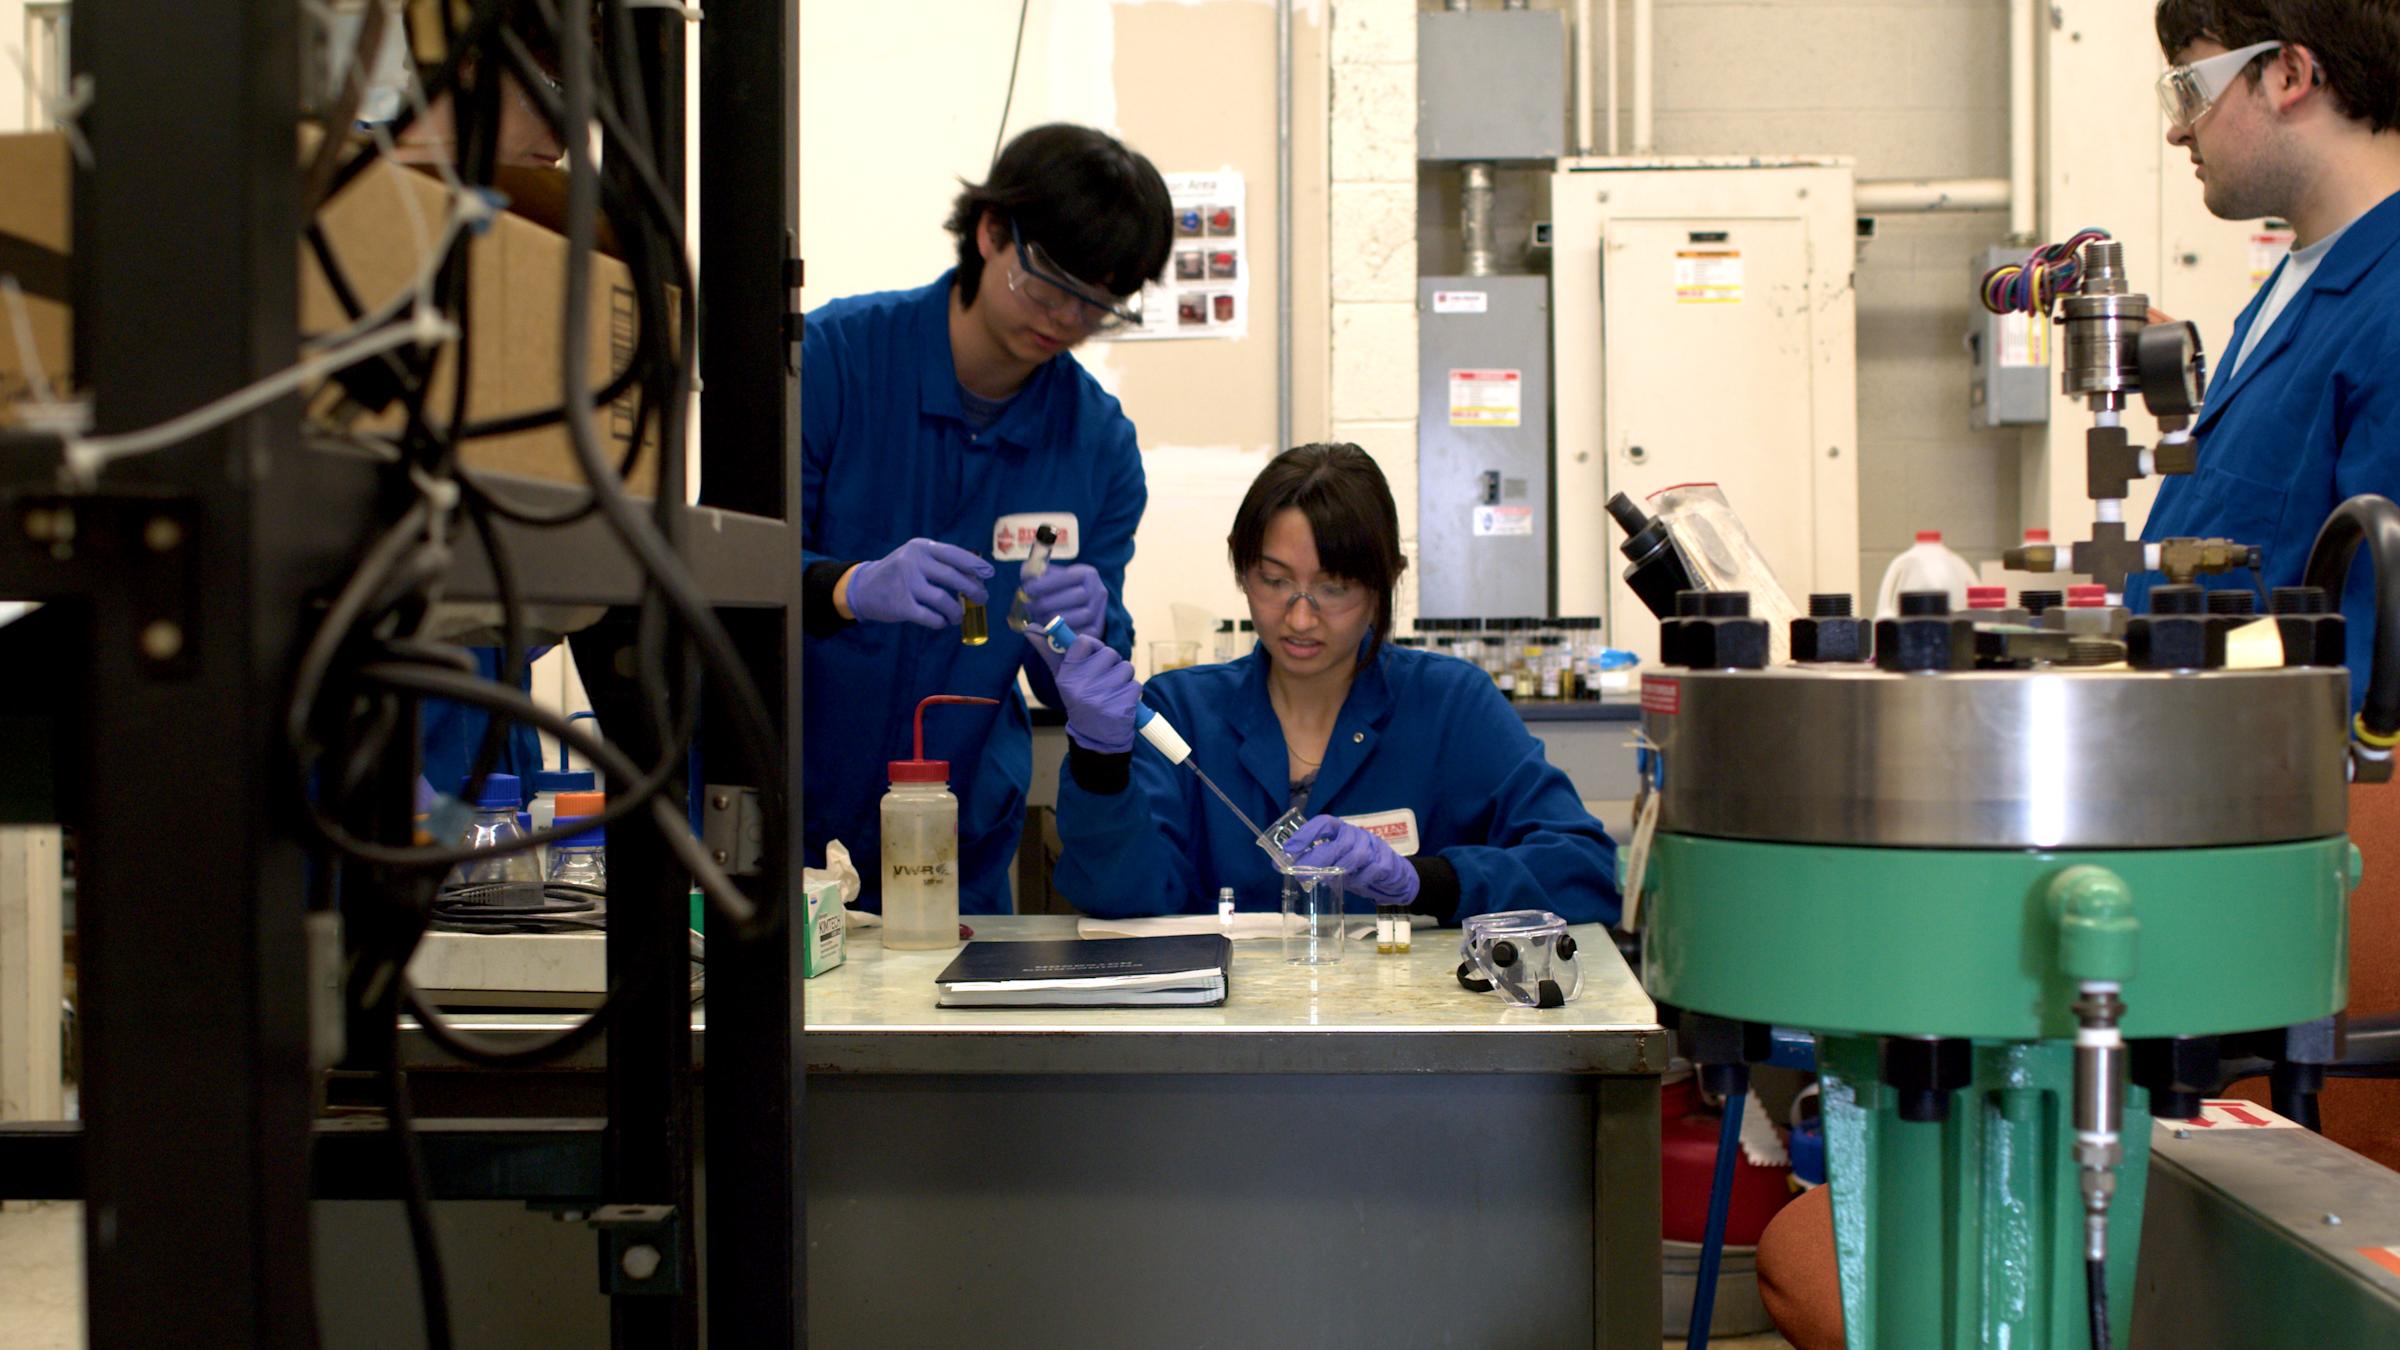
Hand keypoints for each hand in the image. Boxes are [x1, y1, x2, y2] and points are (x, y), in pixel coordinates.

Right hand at [841, 539, 991, 627]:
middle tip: (982, 599)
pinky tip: (942, 621)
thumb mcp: (915, 557)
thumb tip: (977, 575)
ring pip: (944, 600)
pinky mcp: (901, 606)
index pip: (954, 554)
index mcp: (921, 548)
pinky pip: (930, 617)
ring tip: (958, 616)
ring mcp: (906, 584)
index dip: (975, 565)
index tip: (989, 574)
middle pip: (953, 577)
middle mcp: (913, 562)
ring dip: (956, 611)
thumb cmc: (899, 572)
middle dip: (973, 590)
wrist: (863, 587)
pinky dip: (940, 622)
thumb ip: (940, 562)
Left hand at [1021, 562, 1107, 635]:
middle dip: (1047, 603)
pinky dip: (1064, 634)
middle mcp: (1099, 591)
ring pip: (1079, 617)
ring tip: (1036, 618)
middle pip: (1075, 598)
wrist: (1069, 606)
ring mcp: (1100, 611)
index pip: (1069, 577)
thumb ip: (1036, 575)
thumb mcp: (1046, 577)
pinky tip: (1046, 630)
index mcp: (1088, 574)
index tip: (1027, 589)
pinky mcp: (1097, 629)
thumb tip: (1030, 580)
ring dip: (1054, 619)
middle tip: (1028, 606)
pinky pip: (1081, 633)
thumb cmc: (1053, 589)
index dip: (1047, 584)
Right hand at [1031, 631, 1139, 753]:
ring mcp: (1102, 698)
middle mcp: (1082, 686)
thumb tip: (1030, 629)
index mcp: (1067, 676)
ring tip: (1112, 693)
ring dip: (1123, 679)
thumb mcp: (1063, 679)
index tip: (1093, 657)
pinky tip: (1120, 704)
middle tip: (1103, 681)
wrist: (1095, 739)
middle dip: (1111, 665)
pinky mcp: (1121, 708)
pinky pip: (1135, 685)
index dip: (1094, 646)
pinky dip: (1131, 694)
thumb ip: (1050, 653)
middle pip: (1110, 653)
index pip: (1084, 642)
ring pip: (1126, 668)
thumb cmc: (1080, 701)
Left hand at [1282, 814, 1419, 906]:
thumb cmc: (1357, 866)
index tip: (1289, 849)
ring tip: (1325, 879)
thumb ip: (1313, 861)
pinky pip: (1368, 872)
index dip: (1306, 833)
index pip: (1324, 823)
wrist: (1391, 875)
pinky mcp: (1385, 863)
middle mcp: (1356, 834)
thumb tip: (1279, 865)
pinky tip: (1353, 884)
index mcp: (1341, 830)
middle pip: (1338, 842)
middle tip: (1300, 873)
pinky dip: (1358, 880)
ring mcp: (1373, 847)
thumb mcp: (1334, 860)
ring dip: (1338, 869)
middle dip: (1317, 858)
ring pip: (1354, 855)